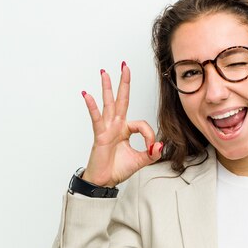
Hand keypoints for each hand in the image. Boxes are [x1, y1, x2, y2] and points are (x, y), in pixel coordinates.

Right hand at [80, 62, 162, 186]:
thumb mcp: (141, 161)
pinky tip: (87, 95)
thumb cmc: (118, 169)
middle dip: (124, 83)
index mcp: (125, 130)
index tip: (152, 147)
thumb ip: (152, 153)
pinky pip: (96, 119)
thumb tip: (160, 145)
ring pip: (108, 104)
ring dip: (107, 87)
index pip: (141, 124)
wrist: (104, 181)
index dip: (150, 135)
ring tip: (104, 72)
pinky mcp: (99, 135)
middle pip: (122, 100)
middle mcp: (116, 126)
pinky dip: (92, 107)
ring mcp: (107, 129)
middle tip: (125, 66)